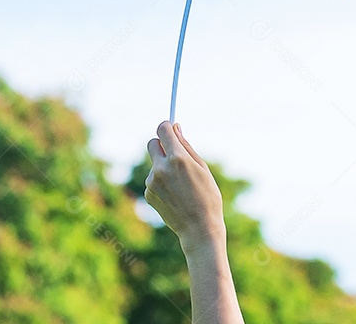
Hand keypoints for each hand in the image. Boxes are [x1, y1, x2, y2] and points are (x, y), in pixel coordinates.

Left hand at [145, 121, 224, 250]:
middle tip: (174, 154)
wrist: (199, 228)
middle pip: (152, 144)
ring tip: (181, 185)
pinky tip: (174, 195)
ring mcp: (152, 182)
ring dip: (163, 168)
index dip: (167, 127)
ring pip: (154, 164)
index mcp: (177, 159)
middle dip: (161, 144)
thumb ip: (186, 146)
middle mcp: (161, 168)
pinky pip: (153, 180)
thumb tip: (175, 128)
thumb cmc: (207, 196)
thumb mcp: (202, 168)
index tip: (171, 128)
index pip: (162, 130)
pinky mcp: (148, 193)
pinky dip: (161, 182)